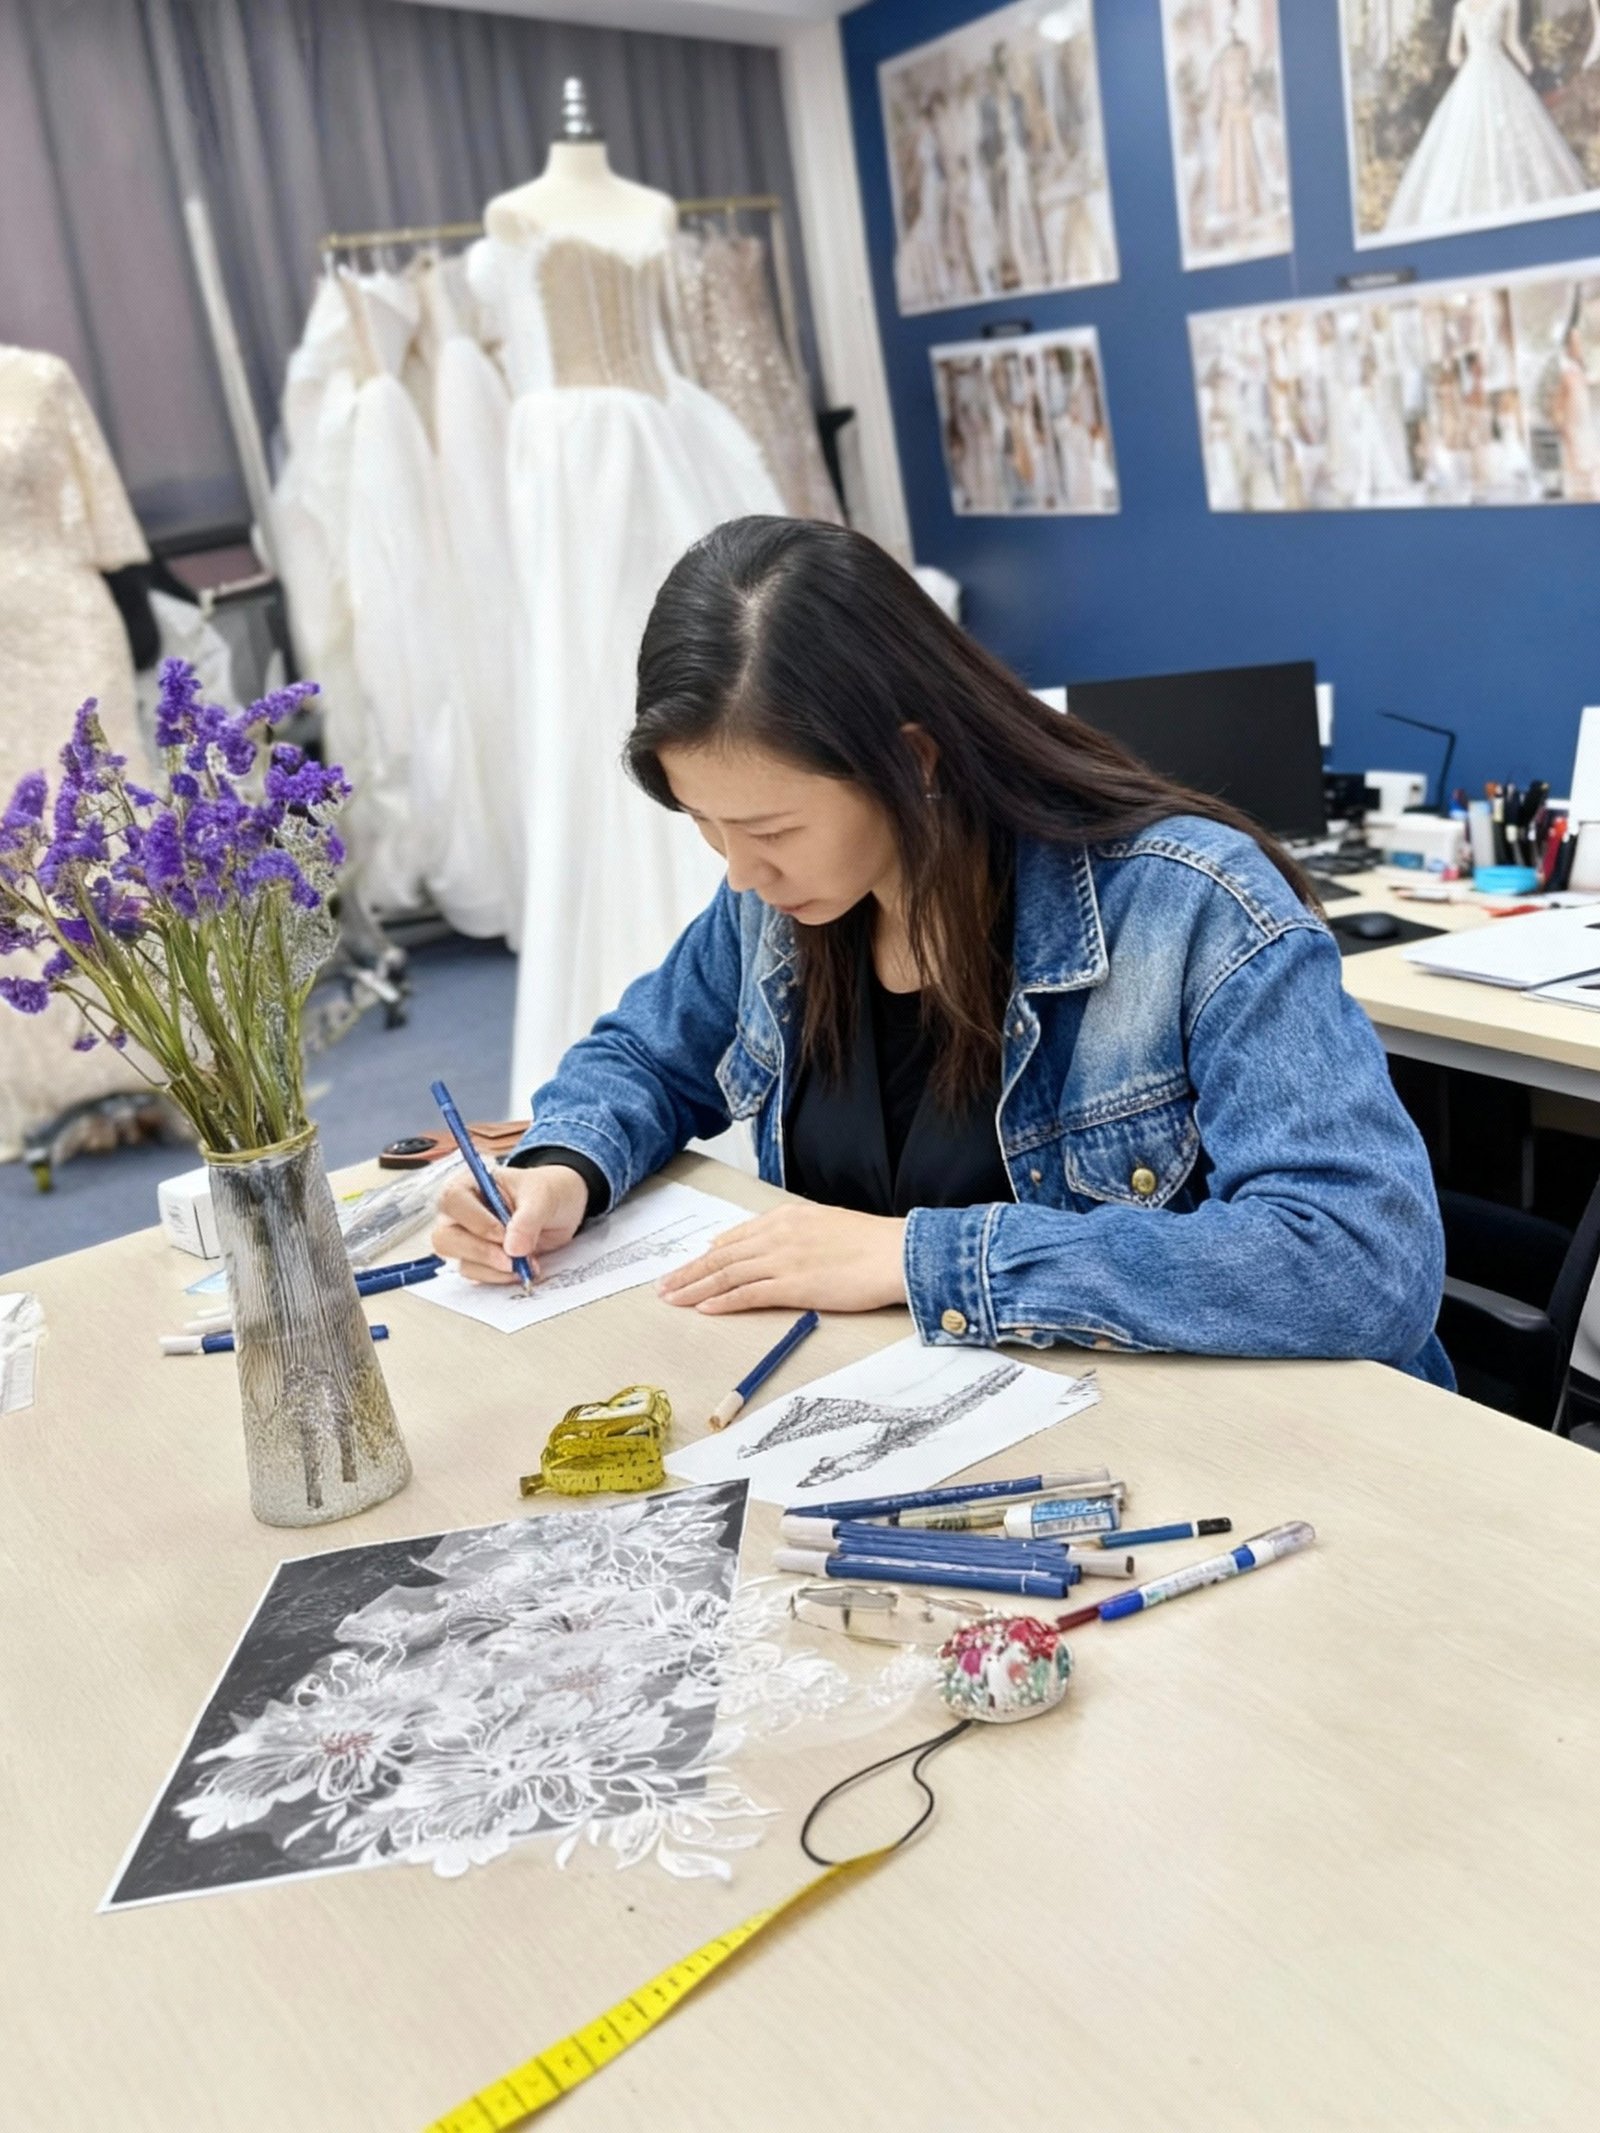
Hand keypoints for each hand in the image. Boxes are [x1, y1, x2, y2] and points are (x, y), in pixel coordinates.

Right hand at [431, 1163, 587, 1283]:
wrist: (560, 1210)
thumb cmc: (545, 1192)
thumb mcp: (543, 1197)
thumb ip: (528, 1219)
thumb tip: (512, 1249)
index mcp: (469, 1185)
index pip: (453, 1201)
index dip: (476, 1222)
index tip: (504, 1234)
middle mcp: (459, 1214)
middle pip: (446, 1238)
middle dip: (481, 1252)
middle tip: (512, 1259)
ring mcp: (465, 1240)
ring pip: (461, 1262)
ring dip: (494, 1269)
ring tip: (526, 1263)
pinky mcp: (477, 1261)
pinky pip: (477, 1276)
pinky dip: (500, 1277)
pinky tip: (521, 1269)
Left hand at [658, 1201, 908, 1314]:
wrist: (896, 1252)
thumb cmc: (870, 1242)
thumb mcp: (825, 1224)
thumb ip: (793, 1232)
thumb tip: (767, 1245)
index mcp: (786, 1217)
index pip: (735, 1237)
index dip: (707, 1255)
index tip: (689, 1266)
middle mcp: (778, 1235)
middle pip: (722, 1256)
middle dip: (689, 1272)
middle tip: (664, 1285)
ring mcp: (783, 1260)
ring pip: (726, 1274)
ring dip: (694, 1287)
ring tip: (672, 1299)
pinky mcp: (793, 1286)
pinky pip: (748, 1294)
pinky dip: (722, 1301)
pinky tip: (704, 1308)